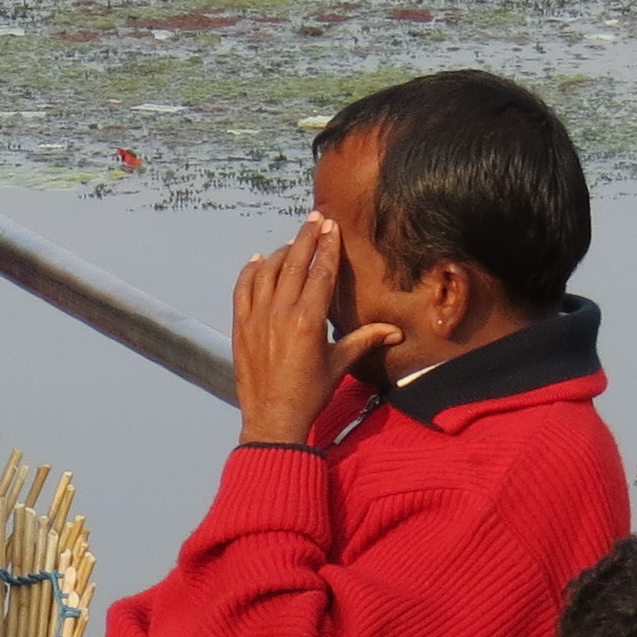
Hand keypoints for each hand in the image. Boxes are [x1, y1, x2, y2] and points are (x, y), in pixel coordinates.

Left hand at [233, 214, 399, 447]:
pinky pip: (242, 289)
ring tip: (293, 242)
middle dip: (306, 237)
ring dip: (280, 253)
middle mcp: (281, 314)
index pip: (320, 272)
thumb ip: (364, 340)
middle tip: (315, 219)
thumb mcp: (339, 364)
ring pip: (266, 272)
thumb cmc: (309, 393)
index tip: (332, 226)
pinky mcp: (240, 327)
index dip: (328, 247)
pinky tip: (256, 260)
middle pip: (294, 264)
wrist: (273, 417)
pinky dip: (249, 271)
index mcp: (308, 320)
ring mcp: (257, 318)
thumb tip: (395, 332)